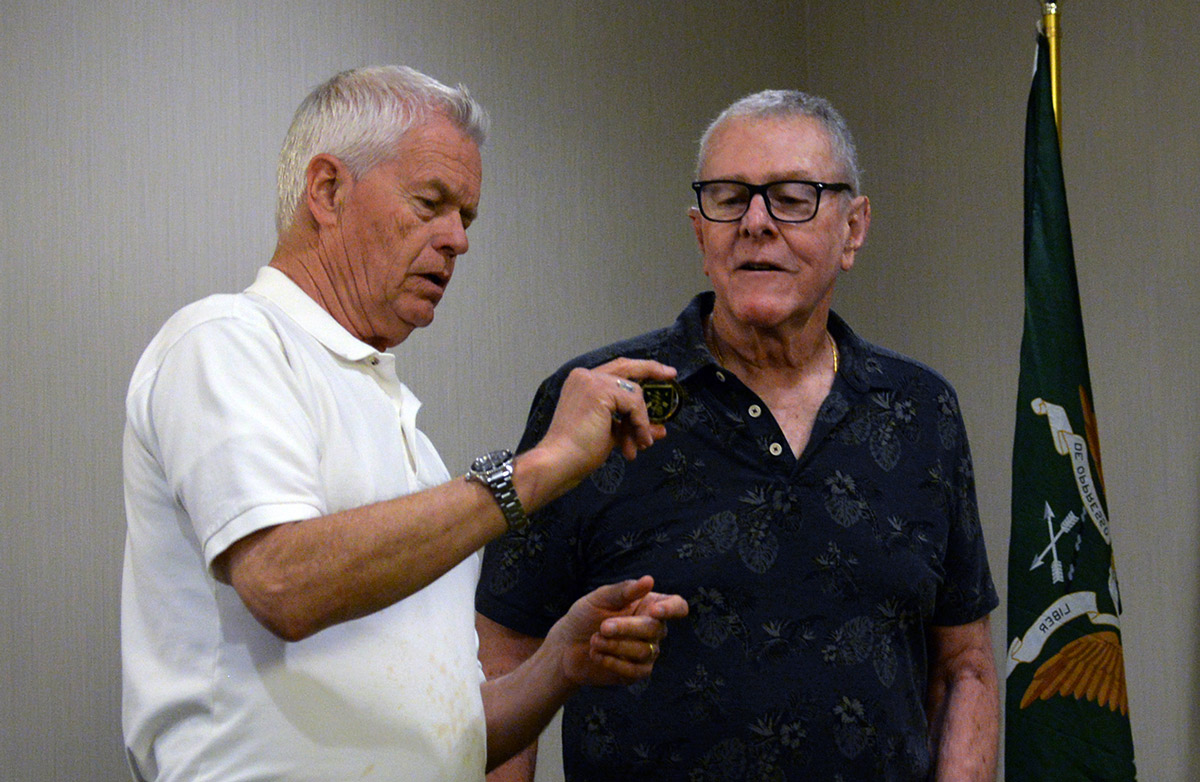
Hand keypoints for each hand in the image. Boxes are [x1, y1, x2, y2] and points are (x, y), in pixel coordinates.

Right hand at [535, 358, 676, 488]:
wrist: (560, 461)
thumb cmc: (579, 451)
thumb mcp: (612, 434)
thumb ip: (632, 426)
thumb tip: (658, 430)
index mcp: (583, 383)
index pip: (617, 370)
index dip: (641, 369)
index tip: (663, 373)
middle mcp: (585, 376)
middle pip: (627, 366)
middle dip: (652, 369)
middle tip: (671, 375)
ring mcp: (592, 381)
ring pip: (634, 393)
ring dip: (641, 422)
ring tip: (640, 445)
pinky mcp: (599, 391)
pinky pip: (634, 404)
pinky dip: (639, 423)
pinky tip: (634, 442)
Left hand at [547, 575, 687, 687]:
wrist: (565, 646)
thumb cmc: (585, 616)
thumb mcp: (600, 598)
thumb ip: (624, 590)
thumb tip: (649, 580)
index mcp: (649, 605)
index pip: (677, 606)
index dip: (672, 609)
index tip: (654, 611)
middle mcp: (654, 629)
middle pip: (655, 629)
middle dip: (626, 628)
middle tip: (602, 627)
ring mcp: (648, 652)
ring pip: (644, 651)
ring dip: (615, 646)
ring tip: (594, 640)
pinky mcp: (637, 672)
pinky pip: (635, 671)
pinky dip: (612, 662)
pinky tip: (596, 654)